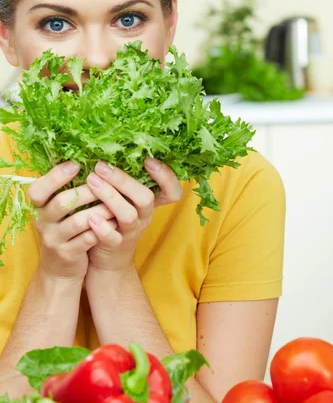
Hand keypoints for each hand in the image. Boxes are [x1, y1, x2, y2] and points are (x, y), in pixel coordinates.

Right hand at [28, 162, 114, 281]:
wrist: (60, 269)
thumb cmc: (64, 230)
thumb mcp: (58, 212)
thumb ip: (67, 190)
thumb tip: (91, 163)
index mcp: (39, 207)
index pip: (38, 189)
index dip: (55, 176)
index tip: (76, 164)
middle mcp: (42, 222)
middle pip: (62, 202)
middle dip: (87, 191)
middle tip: (105, 183)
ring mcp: (54, 240)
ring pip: (78, 221)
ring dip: (100, 210)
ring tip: (116, 203)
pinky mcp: (68, 255)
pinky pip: (88, 239)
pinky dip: (103, 229)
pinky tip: (116, 222)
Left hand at [85, 157, 182, 272]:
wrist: (105, 259)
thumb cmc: (111, 219)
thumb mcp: (122, 199)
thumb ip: (121, 180)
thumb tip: (106, 143)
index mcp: (149, 202)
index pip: (172, 191)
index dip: (165, 176)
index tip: (149, 160)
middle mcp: (144, 216)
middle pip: (145, 198)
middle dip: (124, 180)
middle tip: (101, 166)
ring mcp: (131, 232)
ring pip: (128, 214)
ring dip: (109, 196)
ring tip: (91, 181)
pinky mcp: (116, 247)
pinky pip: (113, 238)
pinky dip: (102, 227)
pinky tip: (90, 217)